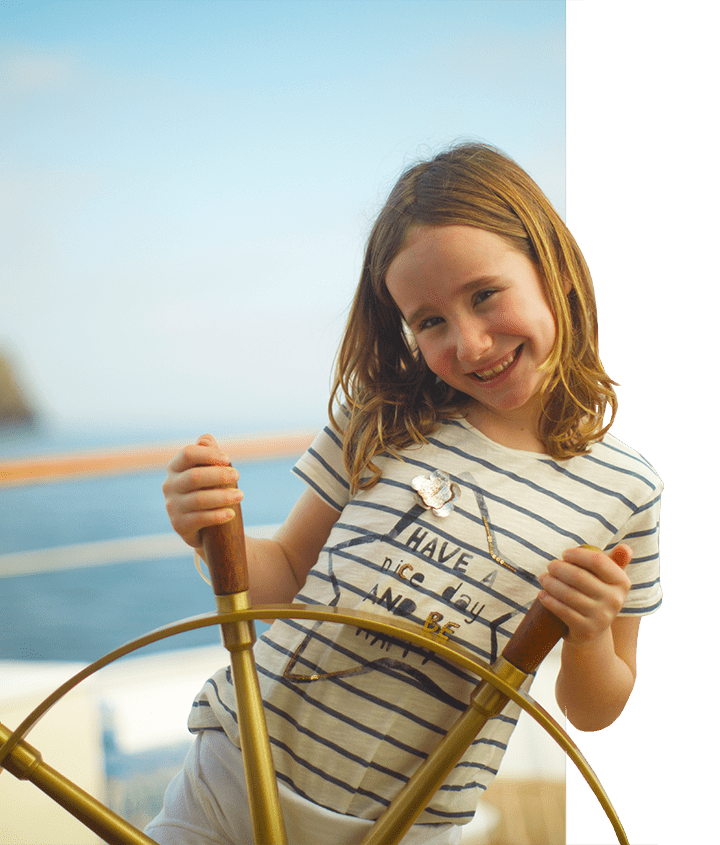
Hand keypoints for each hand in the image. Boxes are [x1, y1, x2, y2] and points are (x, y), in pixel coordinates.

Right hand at [162, 433, 243, 548]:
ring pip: (199, 499)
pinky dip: (217, 516)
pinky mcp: (179, 525)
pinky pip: (199, 519)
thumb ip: (207, 454)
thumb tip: (207, 439)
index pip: (188, 454)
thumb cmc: (206, 490)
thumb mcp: (207, 471)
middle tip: (237, 475)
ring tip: (240, 495)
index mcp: (175, 467)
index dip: (208, 454)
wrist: (202, 526)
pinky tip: (231, 513)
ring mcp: (172, 506)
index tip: (228, 459)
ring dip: (223, 496)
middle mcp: (169, 486)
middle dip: (219, 475)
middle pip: (194, 476)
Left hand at [537, 545, 632, 644]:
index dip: (578, 555)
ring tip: (543, 578)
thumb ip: (617, 559)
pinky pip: (563, 611)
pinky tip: (542, 594)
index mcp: (622, 583)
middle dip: (559, 568)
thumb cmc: (598, 594)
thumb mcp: (609, 578)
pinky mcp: (587, 630)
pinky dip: (549, 600)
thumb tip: (624, 547)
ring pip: (569, 594)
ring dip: (550, 583)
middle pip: (579, 577)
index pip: (598, 561)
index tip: (564, 554)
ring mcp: (602, 617)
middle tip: (549, 566)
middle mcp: (615, 601)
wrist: (593, 630)